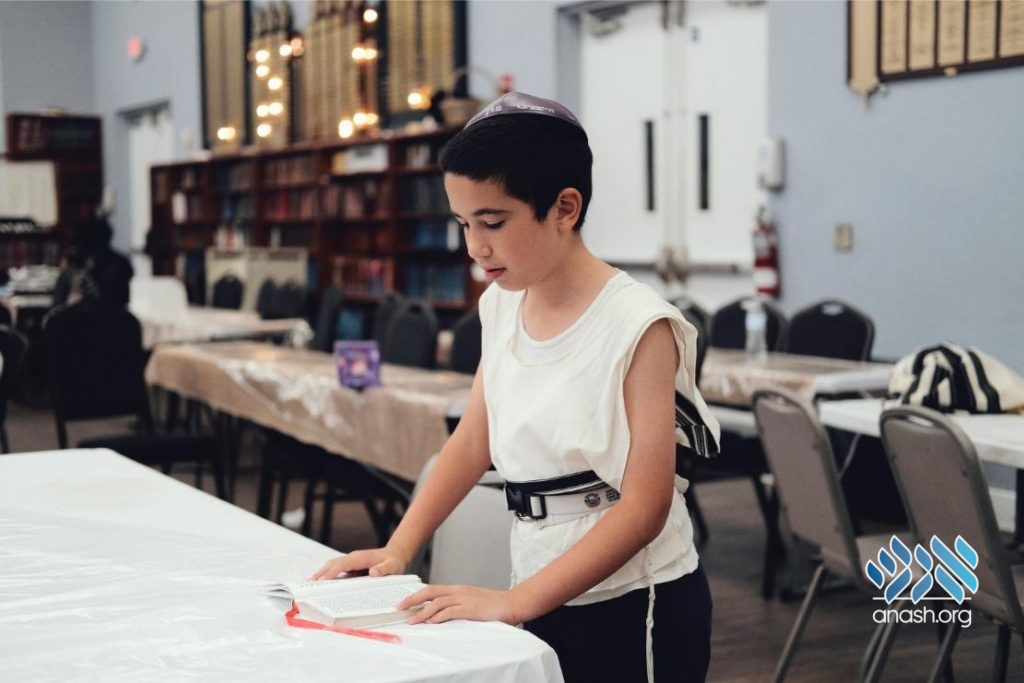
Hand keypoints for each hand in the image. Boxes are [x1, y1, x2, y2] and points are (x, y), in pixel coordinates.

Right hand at [311, 546, 408, 579]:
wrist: (396, 555)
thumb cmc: (394, 561)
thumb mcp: (394, 566)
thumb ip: (385, 569)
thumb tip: (373, 572)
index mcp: (360, 557)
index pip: (343, 564)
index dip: (332, 572)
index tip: (322, 580)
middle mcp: (352, 558)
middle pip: (332, 564)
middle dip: (320, 573)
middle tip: (308, 585)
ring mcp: (350, 562)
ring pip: (332, 566)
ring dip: (320, 574)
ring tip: (310, 586)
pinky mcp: (350, 567)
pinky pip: (336, 571)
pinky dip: (326, 576)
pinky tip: (321, 585)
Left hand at [398, 584, 520, 625]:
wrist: (511, 603)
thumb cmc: (493, 605)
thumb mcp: (471, 601)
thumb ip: (457, 605)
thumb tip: (440, 614)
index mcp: (458, 589)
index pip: (432, 589)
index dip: (417, 595)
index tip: (404, 602)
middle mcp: (459, 592)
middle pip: (430, 592)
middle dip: (413, 600)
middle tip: (400, 608)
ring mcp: (464, 599)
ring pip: (437, 603)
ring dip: (422, 612)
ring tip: (411, 620)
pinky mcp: (470, 609)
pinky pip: (450, 611)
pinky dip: (438, 616)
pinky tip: (431, 622)